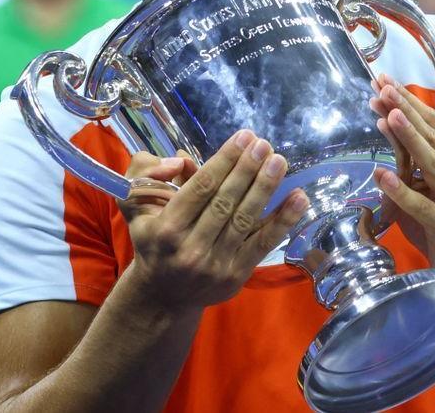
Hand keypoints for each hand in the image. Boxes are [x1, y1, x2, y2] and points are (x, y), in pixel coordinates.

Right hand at [118, 131, 308, 309]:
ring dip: (265, 188)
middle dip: (247, 169)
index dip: (225, 160)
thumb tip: (183, 159)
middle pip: (225, 201)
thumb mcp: (135, 207)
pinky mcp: (236, 275)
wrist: (162, 296)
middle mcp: (191, 248)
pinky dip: (283, 220)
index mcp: (166, 229)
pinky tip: (299, 197)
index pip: (201, 188)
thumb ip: (148, 175)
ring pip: (245, 220)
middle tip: (264, 144)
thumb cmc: (152, 241)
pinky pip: (263, 243)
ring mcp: (216, 264)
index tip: (244, 137)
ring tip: (279, 161)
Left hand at [369, 74, 434, 278]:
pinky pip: (420, 205)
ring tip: (389, 116)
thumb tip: (386, 117)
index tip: (385, 81)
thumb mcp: (427, 182)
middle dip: (406, 110)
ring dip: (409, 139)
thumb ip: (411, 154)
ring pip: (431, 164)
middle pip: (432, 137)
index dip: (410, 101)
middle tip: (383, 87)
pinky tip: (380, 175)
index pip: (434, 123)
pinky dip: (399, 190)